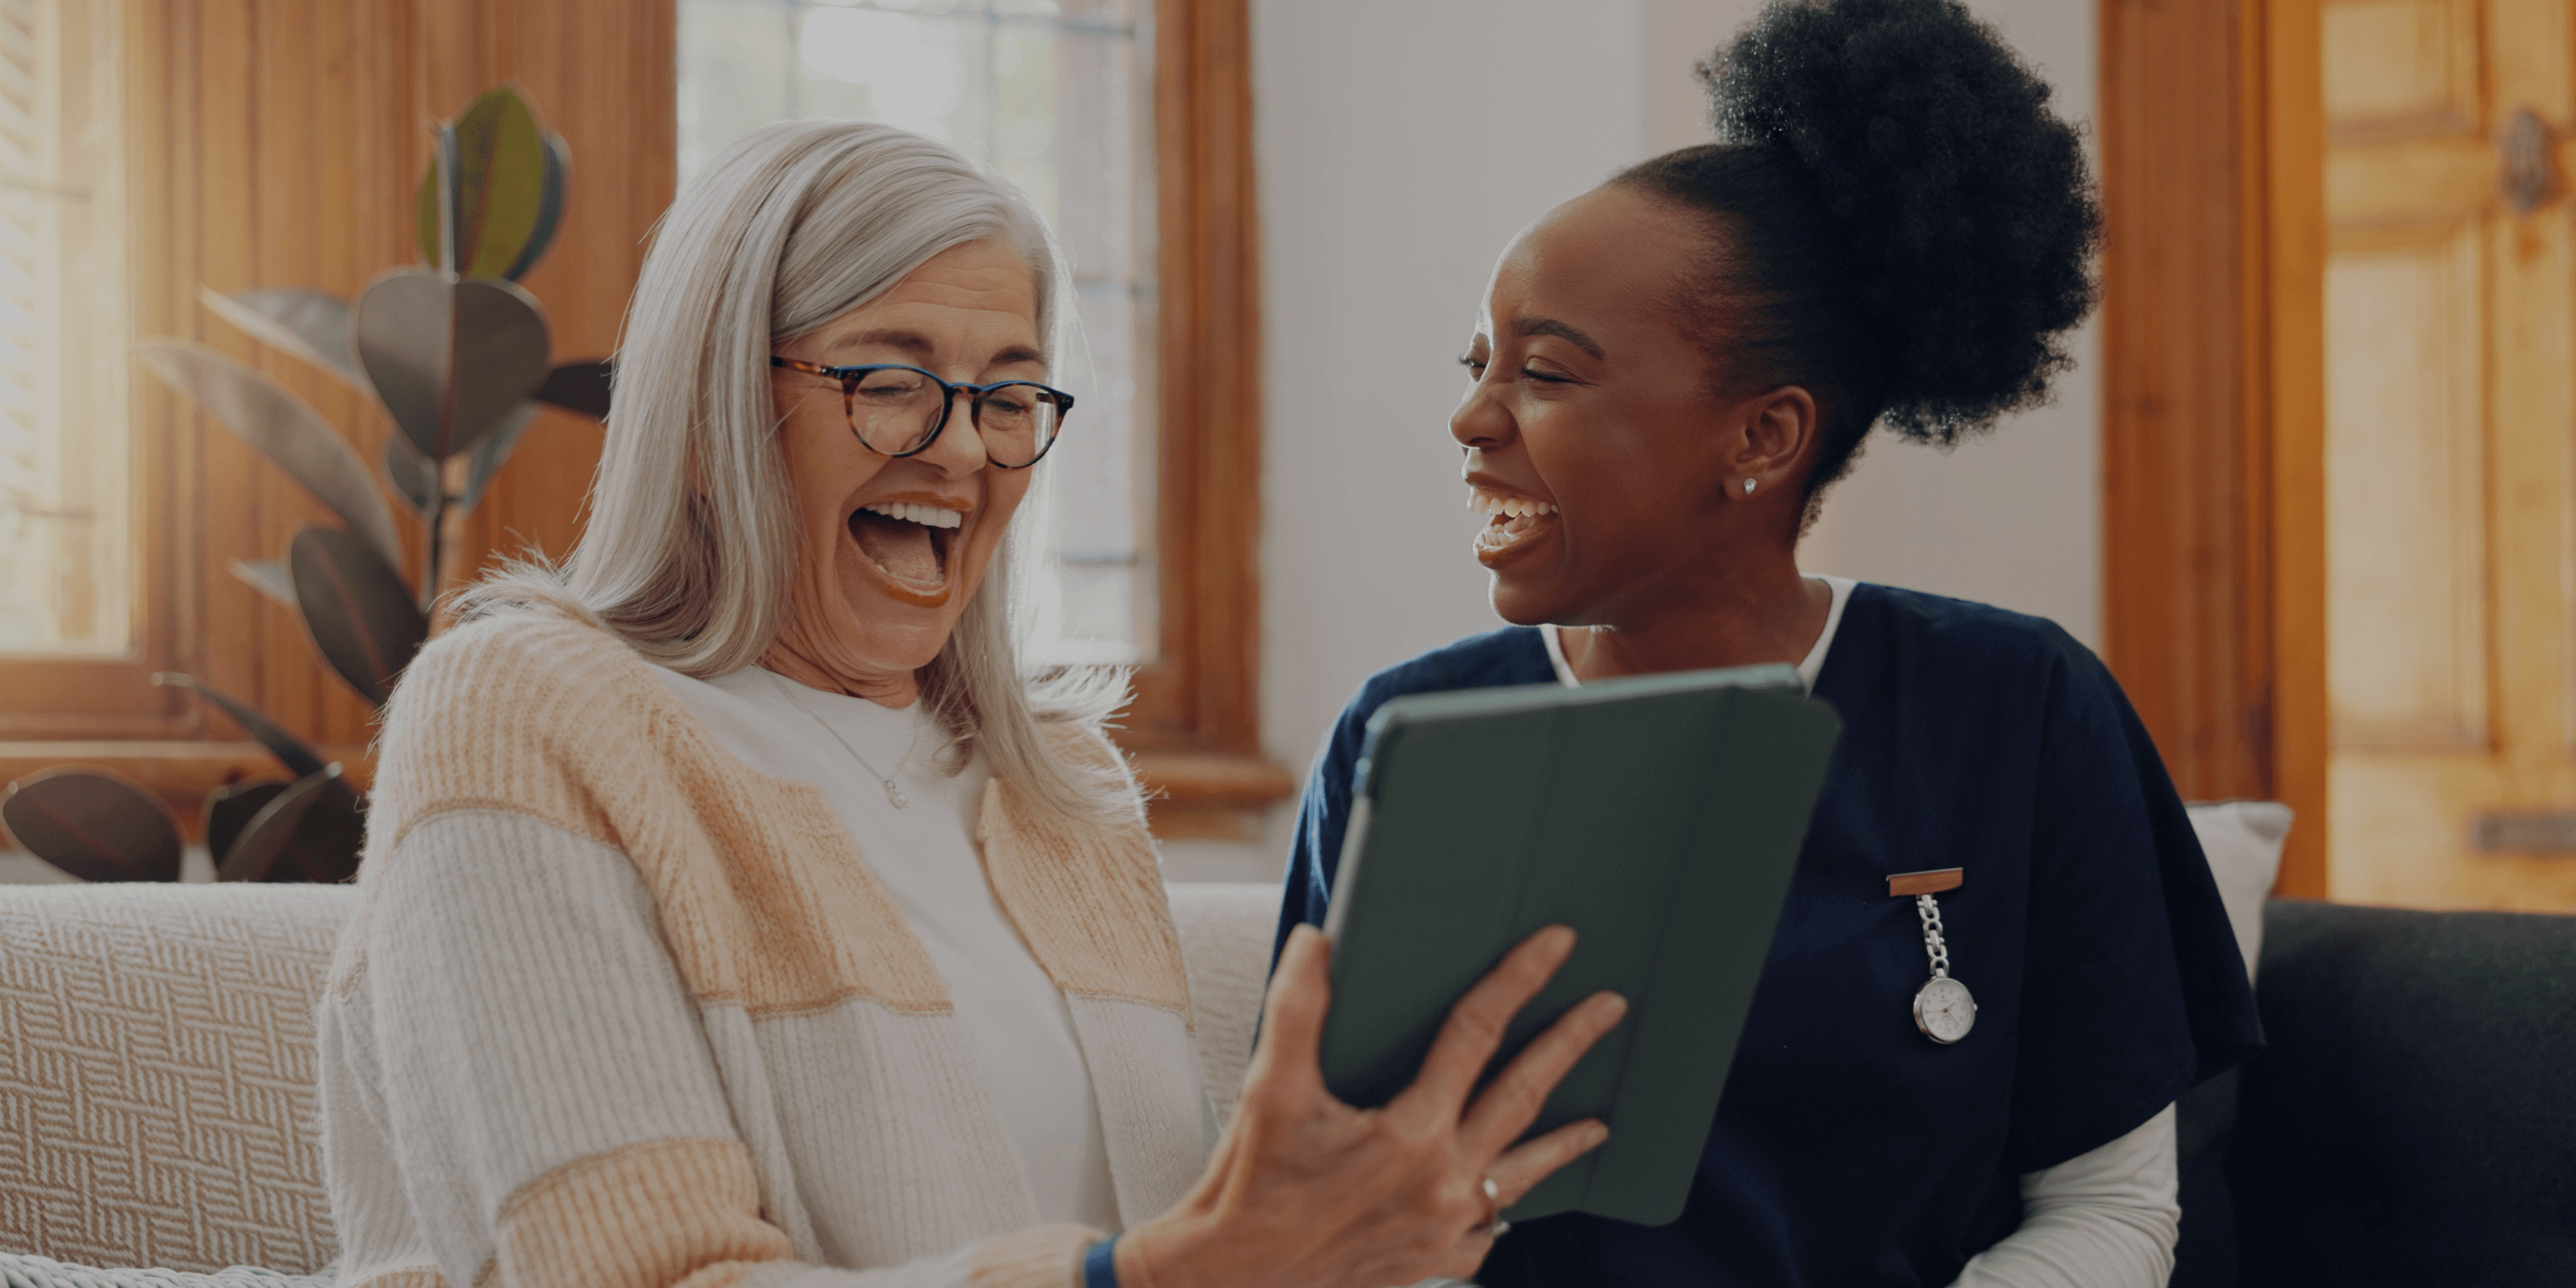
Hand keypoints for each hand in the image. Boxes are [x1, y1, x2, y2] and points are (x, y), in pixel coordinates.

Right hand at [1119, 923, 1625, 1287]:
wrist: (1236, 1284)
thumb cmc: (1248, 1189)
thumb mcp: (1269, 1092)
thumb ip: (1298, 1009)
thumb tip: (1317, 943)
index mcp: (1411, 1131)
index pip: (1477, 1034)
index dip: (1518, 981)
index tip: (1554, 945)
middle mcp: (1444, 1181)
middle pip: (1524, 1095)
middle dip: (1570, 1043)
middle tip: (1609, 1006)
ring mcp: (1449, 1229)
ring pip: (1524, 1172)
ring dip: (1565, 1142)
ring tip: (1601, 1123)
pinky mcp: (1439, 1264)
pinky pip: (1492, 1227)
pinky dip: (1509, 1203)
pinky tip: (1515, 1193)